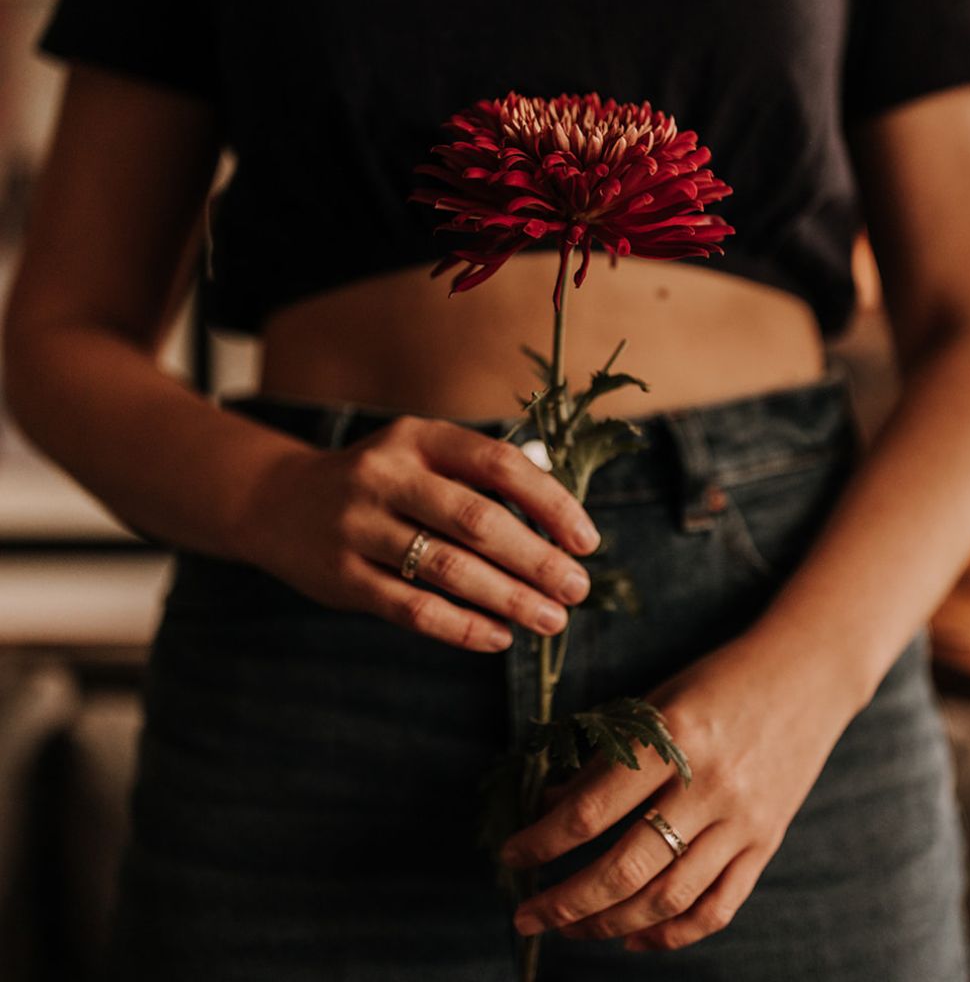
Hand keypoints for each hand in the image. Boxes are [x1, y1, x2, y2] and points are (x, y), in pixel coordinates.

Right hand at [242, 414, 600, 650]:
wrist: (277, 501)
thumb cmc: (379, 481)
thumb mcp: (421, 456)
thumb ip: (480, 479)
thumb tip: (559, 523)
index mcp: (418, 438)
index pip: (499, 464)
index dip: (550, 503)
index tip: (586, 540)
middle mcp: (387, 476)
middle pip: (477, 520)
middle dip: (536, 559)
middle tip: (577, 588)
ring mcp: (359, 526)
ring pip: (447, 568)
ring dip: (508, 598)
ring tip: (551, 619)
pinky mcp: (341, 576)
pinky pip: (411, 608)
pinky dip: (461, 626)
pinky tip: (498, 638)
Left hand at [498, 629, 862, 949]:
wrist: (807, 674)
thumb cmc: (720, 678)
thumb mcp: (658, 701)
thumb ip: (609, 755)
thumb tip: (551, 807)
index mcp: (673, 738)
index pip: (593, 808)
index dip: (543, 840)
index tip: (511, 855)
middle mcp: (709, 786)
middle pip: (626, 867)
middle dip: (566, 901)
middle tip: (526, 914)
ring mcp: (743, 821)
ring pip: (668, 898)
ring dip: (609, 924)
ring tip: (570, 928)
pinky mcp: (766, 844)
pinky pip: (717, 907)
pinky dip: (672, 934)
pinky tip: (635, 937)